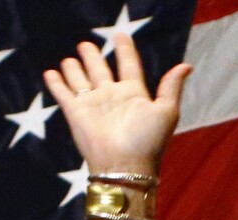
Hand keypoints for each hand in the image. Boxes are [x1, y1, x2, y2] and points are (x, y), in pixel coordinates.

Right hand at [44, 33, 190, 175]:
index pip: (128, 65)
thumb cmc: (149, 140)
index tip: (121, 36)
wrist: (125, 165)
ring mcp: (93, 104)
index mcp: (134, 94)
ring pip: (81, 80)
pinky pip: (63, 93)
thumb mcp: (167, 111)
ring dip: (74, 69)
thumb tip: (187, 66)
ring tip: (70, 59)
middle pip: (100, 70)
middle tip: (86, 44)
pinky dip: (57, 83)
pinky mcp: (76, 112)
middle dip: (93, 57)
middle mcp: (113, 97)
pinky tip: (51, 73)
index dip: (125, 50)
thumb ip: (171, 87)